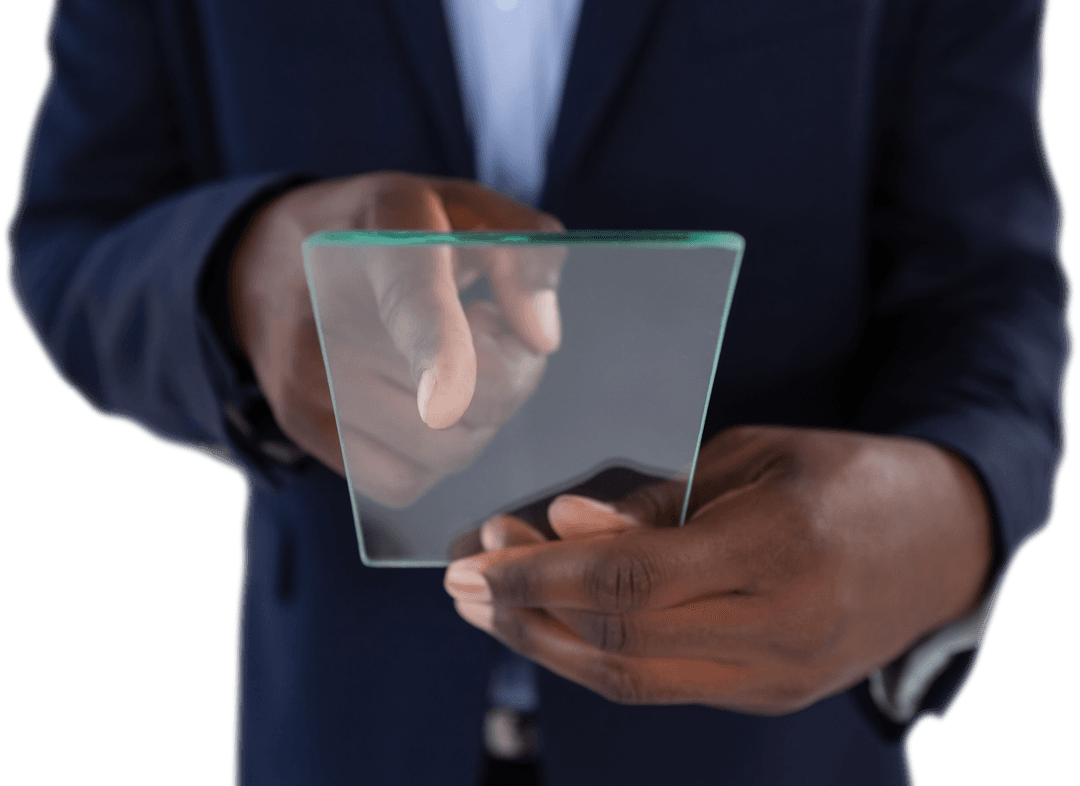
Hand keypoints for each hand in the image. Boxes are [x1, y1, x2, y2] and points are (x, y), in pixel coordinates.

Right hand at [230, 171, 564, 505]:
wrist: (266, 259)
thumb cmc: (387, 232)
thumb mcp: (462, 206)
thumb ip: (524, 253)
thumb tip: (541, 338)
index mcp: (384, 243)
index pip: (412, 303)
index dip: (437, 350)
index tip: (449, 387)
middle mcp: (333, 316)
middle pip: (463, 401)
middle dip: (510, 380)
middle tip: (492, 335)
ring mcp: (311, 380)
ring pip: (442, 451)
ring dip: (474, 422)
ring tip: (455, 367)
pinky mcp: (301, 427)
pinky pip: (401, 482)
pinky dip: (430, 459)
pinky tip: (422, 407)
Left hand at [444, 426, 993, 714]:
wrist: (941, 541)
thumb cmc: (841, 474)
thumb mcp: (751, 456)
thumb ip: (656, 503)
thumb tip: (565, 525)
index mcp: (777, 550)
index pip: (629, 580)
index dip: (540, 575)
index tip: (476, 561)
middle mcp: (778, 630)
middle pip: (620, 641)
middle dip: (525, 614)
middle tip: (461, 584)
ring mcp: (776, 675)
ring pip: (633, 680)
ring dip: (548, 647)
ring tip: (488, 612)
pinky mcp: (770, 694)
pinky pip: (662, 686)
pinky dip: (596, 658)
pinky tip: (555, 627)